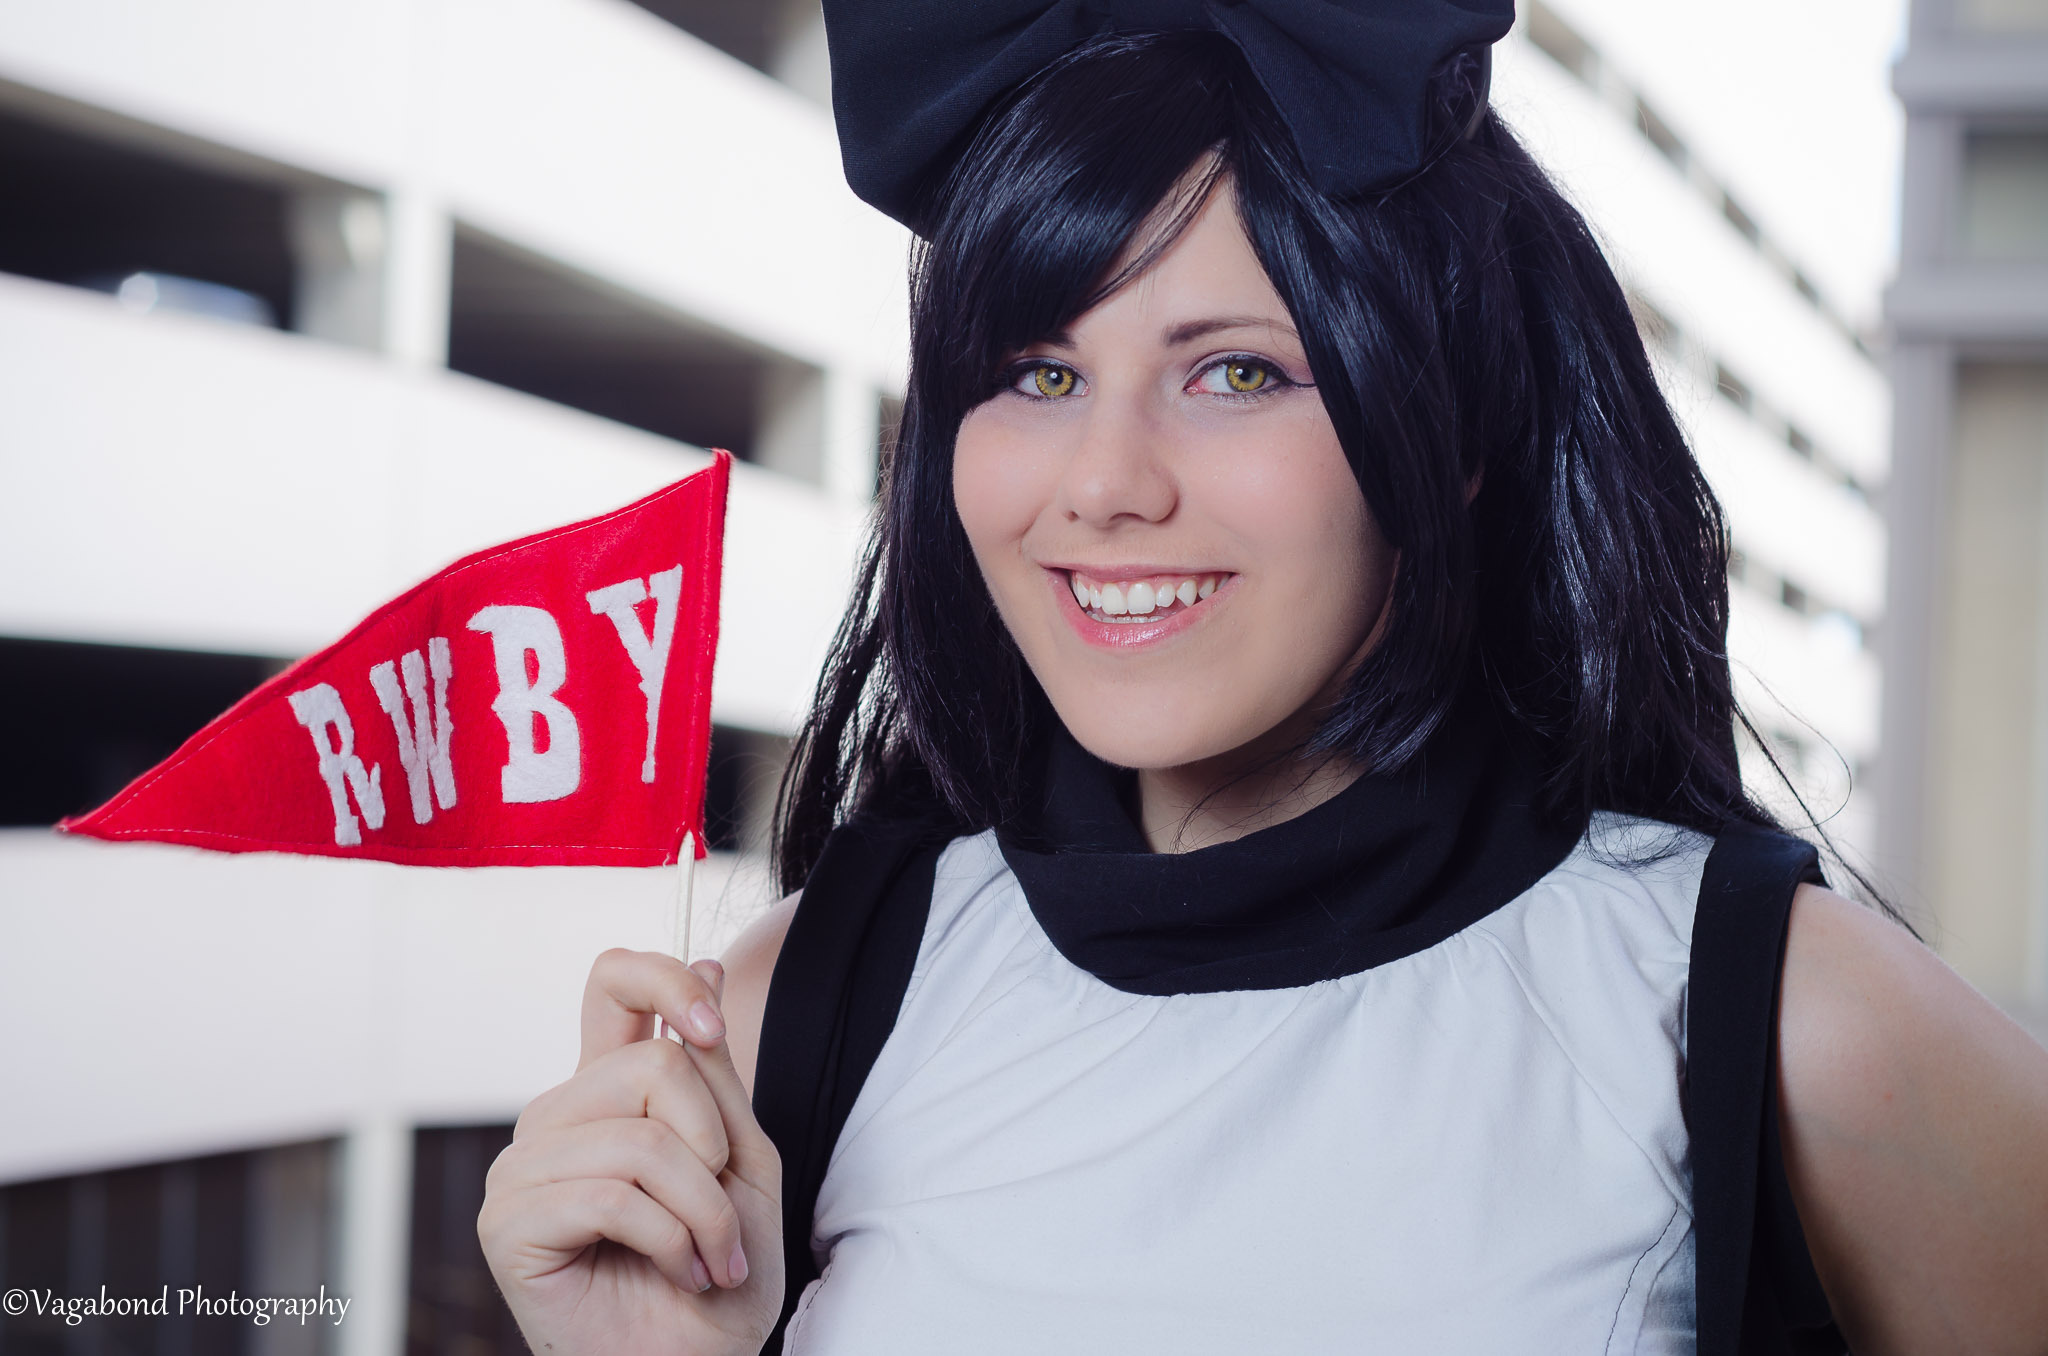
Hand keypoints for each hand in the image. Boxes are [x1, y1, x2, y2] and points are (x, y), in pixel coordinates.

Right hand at [479, 949, 783, 1354]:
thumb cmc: (719, 1273)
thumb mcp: (739, 1158)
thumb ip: (715, 1074)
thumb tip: (709, 964)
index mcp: (608, 1091)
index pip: (611, 983)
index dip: (663, 979)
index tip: (712, 1028)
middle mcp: (556, 1117)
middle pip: (652, 1064)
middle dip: (715, 1146)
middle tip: (725, 1218)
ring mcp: (523, 1168)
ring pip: (641, 1138)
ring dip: (701, 1210)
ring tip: (710, 1258)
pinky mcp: (508, 1224)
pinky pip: (612, 1196)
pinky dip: (669, 1240)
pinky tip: (676, 1272)